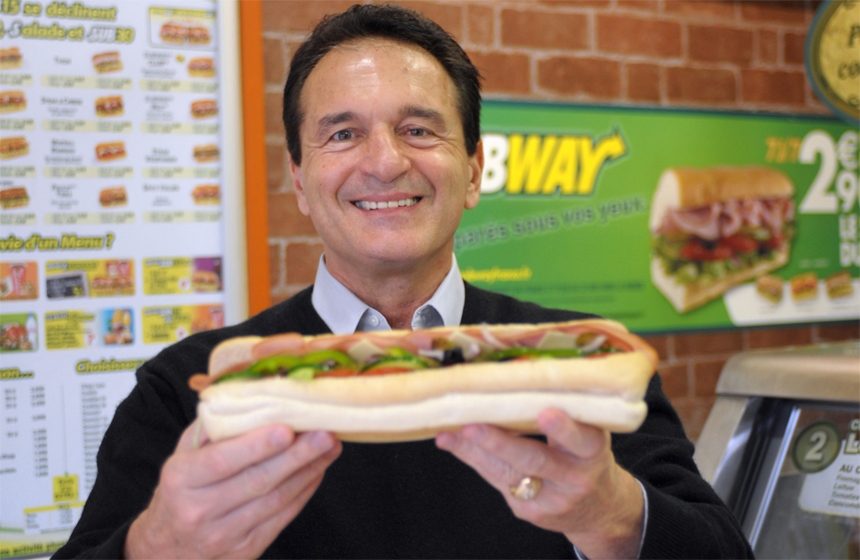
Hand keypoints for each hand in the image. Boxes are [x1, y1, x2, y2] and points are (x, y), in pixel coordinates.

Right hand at [125, 421, 340, 558]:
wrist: (167, 546)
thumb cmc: (182, 489)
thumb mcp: (183, 454)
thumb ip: (213, 427)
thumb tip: (251, 396)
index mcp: (181, 479)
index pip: (222, 460)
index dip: (257, 445)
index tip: (287, 429)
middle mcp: (199, 510)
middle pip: (257, 480)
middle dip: (297, 456)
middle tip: (325, 433)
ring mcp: (223, 535)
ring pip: (276, 500)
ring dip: (309, 471)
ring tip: (330, 447)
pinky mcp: (245, 550)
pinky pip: (282, 517)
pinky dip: (304, 491)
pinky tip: (317, 470)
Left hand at [436, 408, 643, 559]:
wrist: (599, 509)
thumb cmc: (586, 456)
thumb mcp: (590, 433)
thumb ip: (567, 412)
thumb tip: (520, 376)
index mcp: (594, 452)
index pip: (582, 440)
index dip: (564, 429)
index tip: (546, 414)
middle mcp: (574, 479)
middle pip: (536, 461)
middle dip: (501, 443)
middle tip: (473, 426)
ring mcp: (550, 500)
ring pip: (507, 474)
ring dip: (474, 451)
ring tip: (449, 434)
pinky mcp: (528, 511)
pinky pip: (496, 481)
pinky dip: (473, 458)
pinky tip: (452, 442)